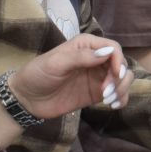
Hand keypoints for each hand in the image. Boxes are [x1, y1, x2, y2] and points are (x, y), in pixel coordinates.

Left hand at [10, 36, 128, 121]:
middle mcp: (96, 59)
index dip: (118, 60)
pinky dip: (121, 99)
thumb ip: (81, 57)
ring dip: (122, 89)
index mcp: (86, 45)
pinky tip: (113, 106)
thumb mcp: (56, 63)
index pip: (113, 48)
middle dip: (119, 78)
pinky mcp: (97, 93)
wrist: (27, 99)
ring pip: (123, 79)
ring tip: (108, 101)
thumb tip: (108, 52)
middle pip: (121, 64)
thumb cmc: (38, 74)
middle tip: (105, 93)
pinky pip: (118, 93)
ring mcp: (97, 77)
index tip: (115, 75)